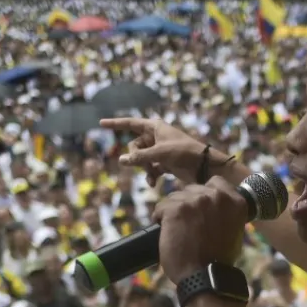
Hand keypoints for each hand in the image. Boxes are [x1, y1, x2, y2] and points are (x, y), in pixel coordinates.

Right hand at [100, 118, 227, 185]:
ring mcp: (160, 150)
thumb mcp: (160, 154)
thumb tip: (121, 160)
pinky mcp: (165, 162)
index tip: (101, 122)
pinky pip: (150, 167)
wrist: (205, 166)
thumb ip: (140, 158)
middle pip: (135, 146)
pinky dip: (151, 175)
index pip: (130, 123)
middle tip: (145, 165)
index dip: (116, 123)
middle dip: (136, 157)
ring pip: (142, 159)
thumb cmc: (184, 153)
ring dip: (144, 169)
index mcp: (155, 127)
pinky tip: (154, 183)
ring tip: (151, 178)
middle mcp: (156, 137)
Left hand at [154, 176, 247, 283]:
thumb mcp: (234, 230)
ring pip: (175, 197)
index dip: (204, 195)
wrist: (204, 276)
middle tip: (187, 225)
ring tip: (178, 231)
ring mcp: (196, 201)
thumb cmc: (218, 259)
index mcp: (236, 201)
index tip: (201, 209)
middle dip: (187, 204)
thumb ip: (226, 212)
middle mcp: (217, 196)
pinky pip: (160, 206)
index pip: (215, 183)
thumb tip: (213, 205)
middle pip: (192, 189)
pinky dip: (160, 218)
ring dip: (173, 212)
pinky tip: (166, 231)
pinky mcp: (177, 209)